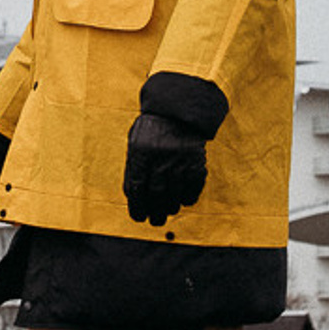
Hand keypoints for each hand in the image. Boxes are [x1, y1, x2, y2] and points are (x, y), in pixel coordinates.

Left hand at [122, 112, 208, 227]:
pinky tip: (184, 199)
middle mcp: (159, 159)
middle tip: (155, 221)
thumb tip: (132, 196)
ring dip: (171, 208)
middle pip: (156, 196)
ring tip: (168, 210)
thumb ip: (133, 167)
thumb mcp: (135, 143)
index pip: (136, 189)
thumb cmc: (152, 129)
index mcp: (141, 154)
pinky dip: (189, 198)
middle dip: (155, 213)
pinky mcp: (196, 160)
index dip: (137, 207)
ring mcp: (179, 160)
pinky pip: (193, 187)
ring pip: (175, 195)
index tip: (139, 217)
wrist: (178, 109)